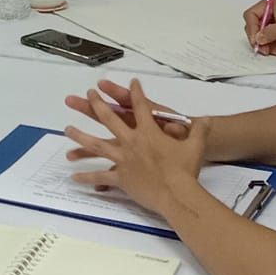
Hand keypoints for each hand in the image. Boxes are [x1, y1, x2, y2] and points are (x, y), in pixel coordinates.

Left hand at [61, 79, 210, 216]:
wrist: (177, 193)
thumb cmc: (186, 169)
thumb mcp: (196, 146)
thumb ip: (200, 131)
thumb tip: (208, 120)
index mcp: (149, 131)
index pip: (142, 106)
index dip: (137, 92)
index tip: (132, 81)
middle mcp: (132, 141)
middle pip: (110, 118)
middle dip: (97, 104)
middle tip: (87, 94)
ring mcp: (123, 159)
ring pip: (96, 145)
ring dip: (80, 136)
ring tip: (67, 129)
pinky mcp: (121, 178)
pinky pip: (101, 176)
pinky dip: (87, 177)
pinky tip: (74, 176)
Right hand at [243, 0, 275, 54]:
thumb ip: (271, 32)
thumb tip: (257, 38)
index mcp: (268, 5)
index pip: (250, 15)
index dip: (251, 28)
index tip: (256, 40)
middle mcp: (266, 13)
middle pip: (252, 27)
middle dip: (258, 40)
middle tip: (264, 49)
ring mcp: (269, 23)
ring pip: (258, 37)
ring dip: (265, 46)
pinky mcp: (272, 33)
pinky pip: (265, 42)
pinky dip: (270, 48)